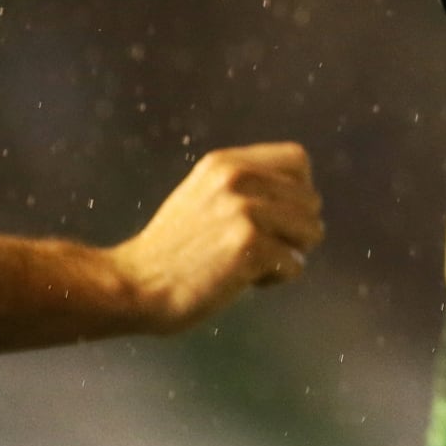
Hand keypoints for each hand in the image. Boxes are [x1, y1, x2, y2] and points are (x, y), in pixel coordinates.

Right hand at [110, 143, 323, 333]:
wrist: (133, 285)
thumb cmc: (171, 250)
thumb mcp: (205, 195)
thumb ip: (246, 186)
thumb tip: (300, 195)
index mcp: (227, 163)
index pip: (298, 159)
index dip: (300, 190)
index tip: (281, 216)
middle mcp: (239, 178)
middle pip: (311, 199)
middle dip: (296, 230)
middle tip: (263, 248)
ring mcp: (245, 211)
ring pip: (311, 231)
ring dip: (290, 254)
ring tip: (255, 263)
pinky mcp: (249, 245)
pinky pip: (295, 265)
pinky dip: (277, 279)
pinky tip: (245, 281)